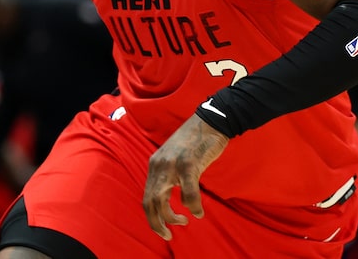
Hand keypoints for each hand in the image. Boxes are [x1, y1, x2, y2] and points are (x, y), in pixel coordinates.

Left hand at [143, 114, 228, 239]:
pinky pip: (188, 193)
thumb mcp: (176, 158)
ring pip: (162, 200)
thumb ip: (172, 177)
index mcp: (155, 164)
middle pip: (149, 201)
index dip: (152, 216)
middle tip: (167, 235)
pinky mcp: (188, 164)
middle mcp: (159, 165)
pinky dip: (193, 206)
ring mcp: (172, 164)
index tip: (162, 227)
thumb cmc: (196, 142)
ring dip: (170, 217)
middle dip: (156, 223)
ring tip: (182, 222)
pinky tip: (198, 212)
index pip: (146, 196)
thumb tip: (179, 201)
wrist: (210, 121)